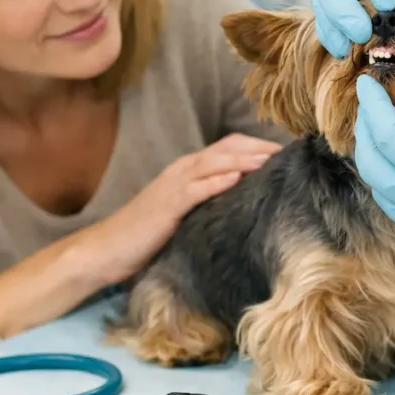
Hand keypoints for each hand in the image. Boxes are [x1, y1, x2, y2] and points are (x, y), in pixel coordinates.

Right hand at [81, 133, 281, 285]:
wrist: (108, 248)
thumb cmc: (148, 233)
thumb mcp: (185, 211)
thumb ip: (209, 200)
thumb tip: (243, 200)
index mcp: (188, 170)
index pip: (228, 147)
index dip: (256, 145)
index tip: (284, 152)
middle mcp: (182, 170)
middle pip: (227, 148)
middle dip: (257, 147)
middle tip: (287, 152)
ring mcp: (173, 186)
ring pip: (214, 162)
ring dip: (243, 159)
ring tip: (270, 160)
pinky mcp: (167, 206)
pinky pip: (195, 189)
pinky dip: (216, 181)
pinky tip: (237, 179)